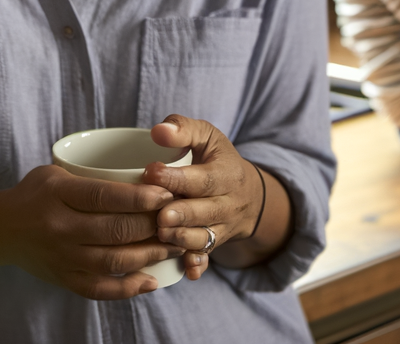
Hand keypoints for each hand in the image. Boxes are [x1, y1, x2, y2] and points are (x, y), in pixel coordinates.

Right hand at [0, 165, 177, 298]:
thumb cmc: (36, 193)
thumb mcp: (55, 172)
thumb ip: (93, 177)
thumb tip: (145, 176)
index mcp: (57, 194)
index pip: (105, 196)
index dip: (140, 197)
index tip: (167, 193)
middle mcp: (59, 228)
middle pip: (115, 230)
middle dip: (153, 225)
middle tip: (179, 219)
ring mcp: (61, 257)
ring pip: (113, 261)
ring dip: (149, 255)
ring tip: (174, 246)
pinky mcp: (63, 278)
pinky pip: (99, 289)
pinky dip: (127, 288)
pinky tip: (150, 281)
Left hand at [142, 115, 279, 278]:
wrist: (248, 193)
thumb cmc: (217, 159)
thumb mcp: (207, 136)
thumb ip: (183, 128)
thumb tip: (158, 131)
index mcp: (227, 173)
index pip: (203, 177)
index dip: (177, 177)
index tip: (151, 172)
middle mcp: (229, 202)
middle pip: (206, 211)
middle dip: (183, 214)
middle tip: (160, 216)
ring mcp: (223, 226)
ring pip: (206, 237)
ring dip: (184, 239)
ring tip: (162, 235)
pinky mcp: (216, 243)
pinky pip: (209, 257)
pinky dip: (199, 265)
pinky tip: (188, 271)